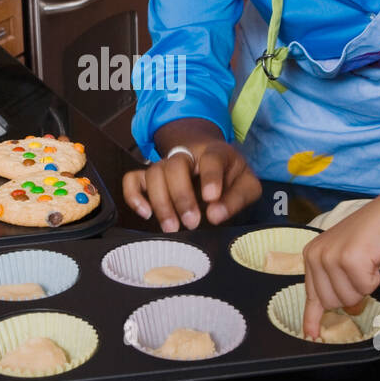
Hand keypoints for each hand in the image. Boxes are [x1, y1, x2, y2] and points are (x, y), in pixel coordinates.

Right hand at [123, 137, 260, 231]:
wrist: (212, 161)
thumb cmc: (230, 176)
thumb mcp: (247, 185)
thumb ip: (237, 198)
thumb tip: (215, 215)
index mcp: (216, 153)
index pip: (211, 159)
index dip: (210, 178)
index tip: (211, 199)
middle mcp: (187, 156)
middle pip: (175, 165)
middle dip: (181, 196)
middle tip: (192, 223)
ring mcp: (166, 165)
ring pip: (153, 173)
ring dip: (161, 202)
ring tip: (173, 228)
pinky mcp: (150, 177)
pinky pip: (132, 180)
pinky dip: (133, 196)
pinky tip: (146, 214)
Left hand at [302, 193, 379, 337]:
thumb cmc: (374, 234)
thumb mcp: (345, 257)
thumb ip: (335, 281)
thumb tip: (335, 311)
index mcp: (311, 254)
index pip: (311, 295)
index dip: (313, 317)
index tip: (312, 335)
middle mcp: (316, 255)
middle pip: (332, 302)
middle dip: (353, 294)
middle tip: (362, 271)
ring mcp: (332, 257)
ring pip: (349, 298)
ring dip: (365, 285)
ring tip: (368, 261)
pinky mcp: (350, 259)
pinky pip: (366, 288)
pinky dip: (375, 278)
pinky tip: (375, 258)